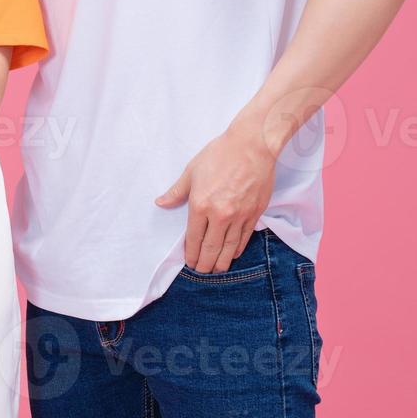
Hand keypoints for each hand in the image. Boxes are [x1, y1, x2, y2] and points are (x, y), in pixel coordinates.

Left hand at [155, 125, 278, 272]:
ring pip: (229, 248)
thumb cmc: (219, 155)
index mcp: (200, 205)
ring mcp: (239, 216)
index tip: (190, 261)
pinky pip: (244, 238)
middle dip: (205, 263)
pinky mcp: (255, 214)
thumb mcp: (191, 171)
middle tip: (202, 271)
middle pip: (211, 248)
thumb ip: (177, 192)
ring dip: (222, 262)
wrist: (251, 146)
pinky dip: (238, 249)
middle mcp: (220, 215)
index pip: (194, 238)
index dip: (191, 253)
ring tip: (217, 269)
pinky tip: (233, 254)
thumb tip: (161, 203)